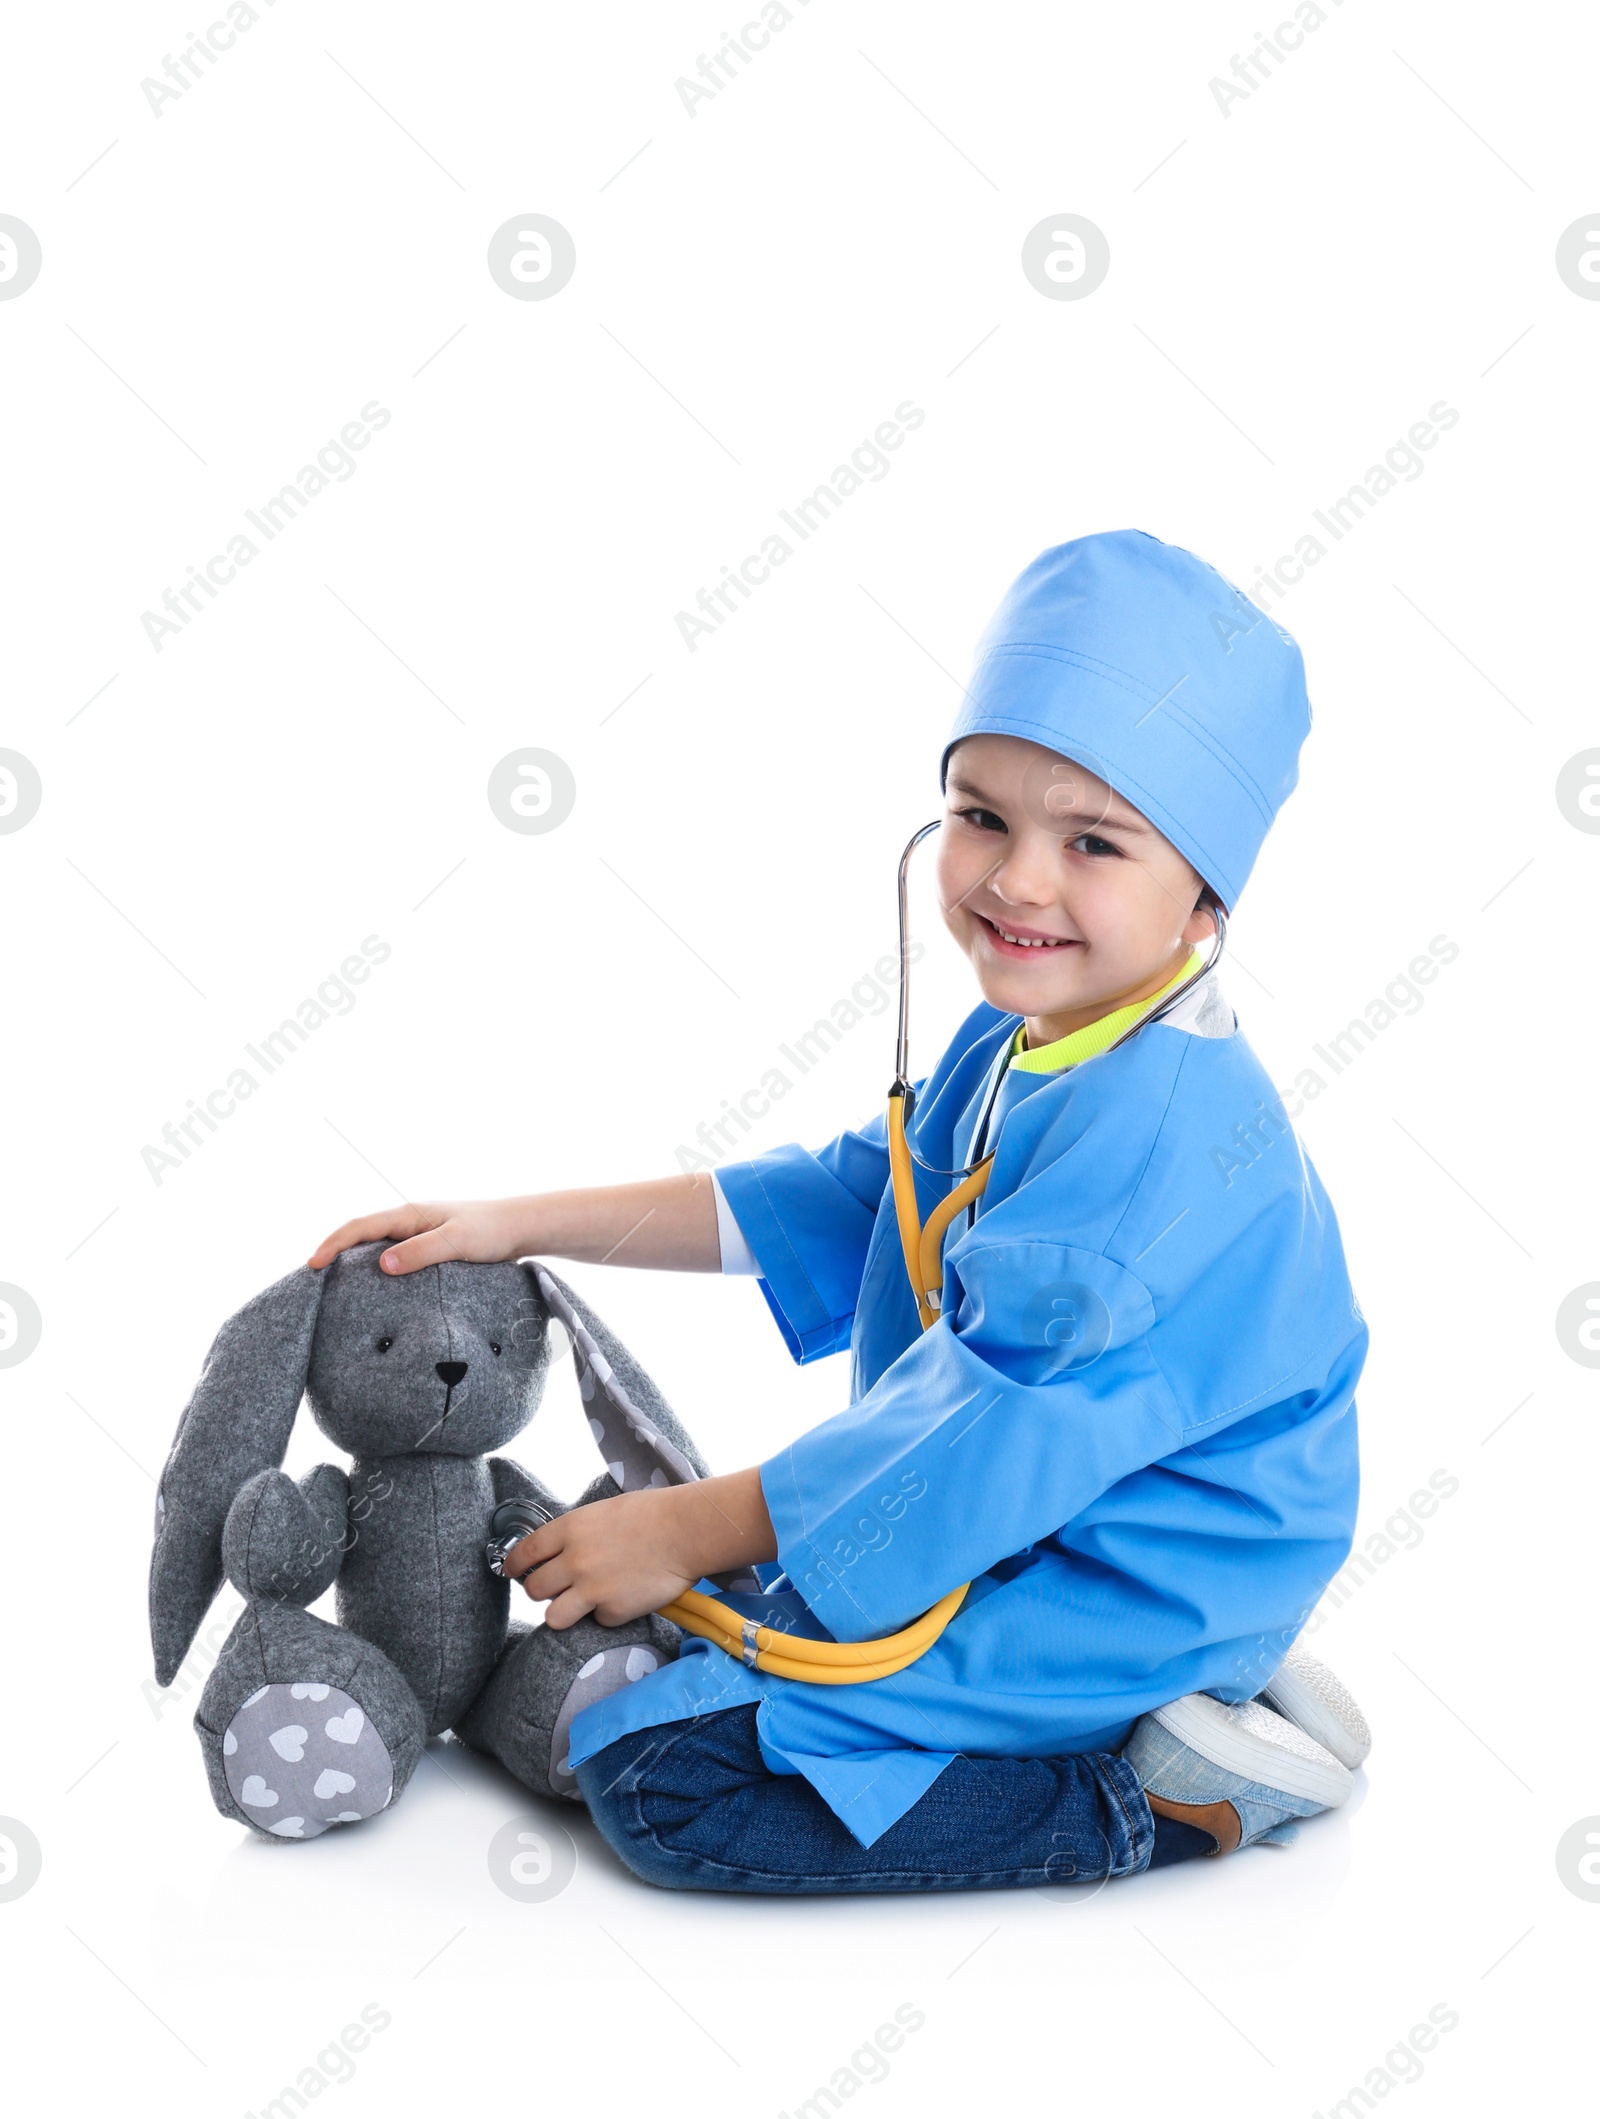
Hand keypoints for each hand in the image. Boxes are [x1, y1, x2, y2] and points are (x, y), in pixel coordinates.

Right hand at [307, 1199, 530, 1274]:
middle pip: (360, 1236)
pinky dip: (377, 1271)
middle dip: (334, 1254)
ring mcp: (418, 1235)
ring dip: (354, 1265)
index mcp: (409, 1214)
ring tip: (333, 1291)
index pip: (359, 1227)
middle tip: (311, 1283)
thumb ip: (421, 1252)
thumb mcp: (456, 1243)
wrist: (521, 1228)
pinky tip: (374, 1292)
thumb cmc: (492, 1232)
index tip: (312, 1266)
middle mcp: (409, 1221)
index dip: (332, 1245)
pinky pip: (394, 1258)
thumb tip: (381, 1265)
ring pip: (376, 1248)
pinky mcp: (429, 1249)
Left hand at [506, 1471, 777, 1627]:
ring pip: (553, 1616)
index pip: (524, 1554)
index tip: (513, 1572)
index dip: (514, 1566)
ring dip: (564, 1611)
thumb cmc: (651, 1515)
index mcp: (569, 1529)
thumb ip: (575, 1534)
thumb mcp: (602, 1512)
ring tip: (582, 1603)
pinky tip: (625, 1596)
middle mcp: (574, 1560)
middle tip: (555, 1589)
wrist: (686, 1531)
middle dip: (541, 1591)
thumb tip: (557, 1552)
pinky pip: (597, 1620)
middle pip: (534, 1589)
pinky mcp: (612, 1612)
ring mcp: (592, 1589)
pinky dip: (608, 1613)